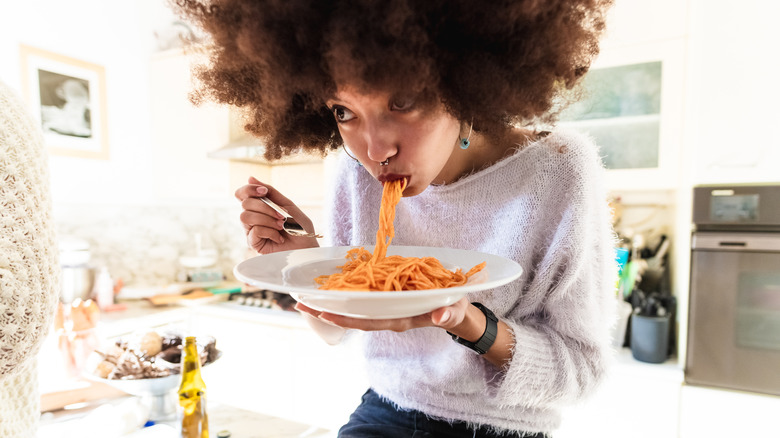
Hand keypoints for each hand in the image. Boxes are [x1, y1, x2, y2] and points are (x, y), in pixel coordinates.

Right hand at [235, 176, 318, 253]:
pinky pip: (254, 231)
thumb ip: (270, 192)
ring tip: (280, 226)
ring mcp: (251, 231)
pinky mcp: (253, 244)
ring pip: (245, 217)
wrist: (307, 247)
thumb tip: (250, 178)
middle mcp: (252, 218)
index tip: (264, 192)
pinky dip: (270, 232)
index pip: (242, 194)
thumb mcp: (287, 205)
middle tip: (281, 216)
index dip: (249, 189)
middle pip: (245, 204)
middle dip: (265, 207)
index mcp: (259, 207)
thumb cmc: (299, 227)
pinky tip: (279, 238)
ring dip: (267, 219)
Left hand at [294, 297, 471, 332]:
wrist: (453, 308)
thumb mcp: (454, 310)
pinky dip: (342, 292)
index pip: (368, 321)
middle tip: (299, 304)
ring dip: (329, 303)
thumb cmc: (453, 309)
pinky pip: (359, 297)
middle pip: (352, 316)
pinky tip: (325, 286)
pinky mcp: (384, 298)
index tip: (324, 312)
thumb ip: (448, 314)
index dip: (346, 317)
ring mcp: (384, 307)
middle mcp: (386, 314)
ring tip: (304, 297)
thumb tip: (440, 317)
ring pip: (352, 307)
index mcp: (399, 319)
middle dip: (327, 311)